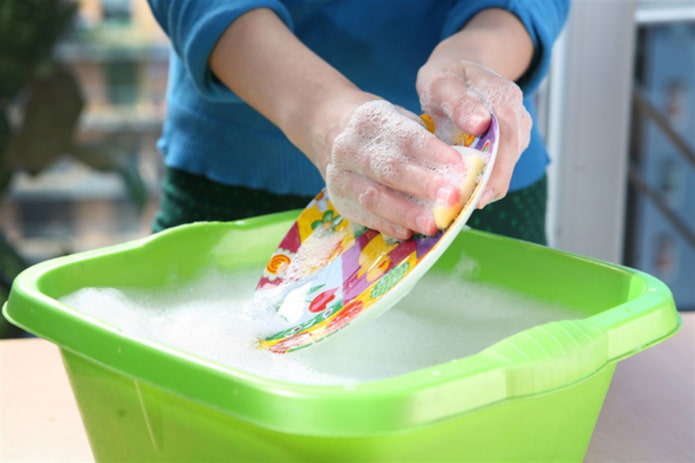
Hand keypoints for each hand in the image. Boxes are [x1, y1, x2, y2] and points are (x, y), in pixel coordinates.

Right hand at [324, 99, 466, 239]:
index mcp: (371, 119)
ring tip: (432, 224)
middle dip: (423, 185)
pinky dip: (387, 225)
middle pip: (389, 168)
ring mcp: (340, 174)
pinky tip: (408, 233)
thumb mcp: (400, 121)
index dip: (434, 152)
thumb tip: (463, 170)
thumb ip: (427, 142)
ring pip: (373, 197)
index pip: (407, 136)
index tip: (460, 167)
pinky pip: (364, 215)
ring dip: (405, 213)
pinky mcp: (338, 198)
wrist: (329, 130)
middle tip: (451, 199)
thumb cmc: (380, 130)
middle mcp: (350, 146)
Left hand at [417, 59, 531, 208]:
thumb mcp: (443, 83)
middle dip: (490, 186)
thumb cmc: (446, 76)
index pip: (508, 140)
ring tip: (461, 205)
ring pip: (507, 166)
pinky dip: (485, 180)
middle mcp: (517, 116)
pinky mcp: (509, 143)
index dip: (495, 171)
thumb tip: (480, 124)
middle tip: (466, 209)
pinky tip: (464, 192)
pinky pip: (501, 166)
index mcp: (504, 98)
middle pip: (510, 158)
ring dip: (487, 186)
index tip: (478, 195)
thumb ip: (459, 102)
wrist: (457, 70)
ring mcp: (517, 130)